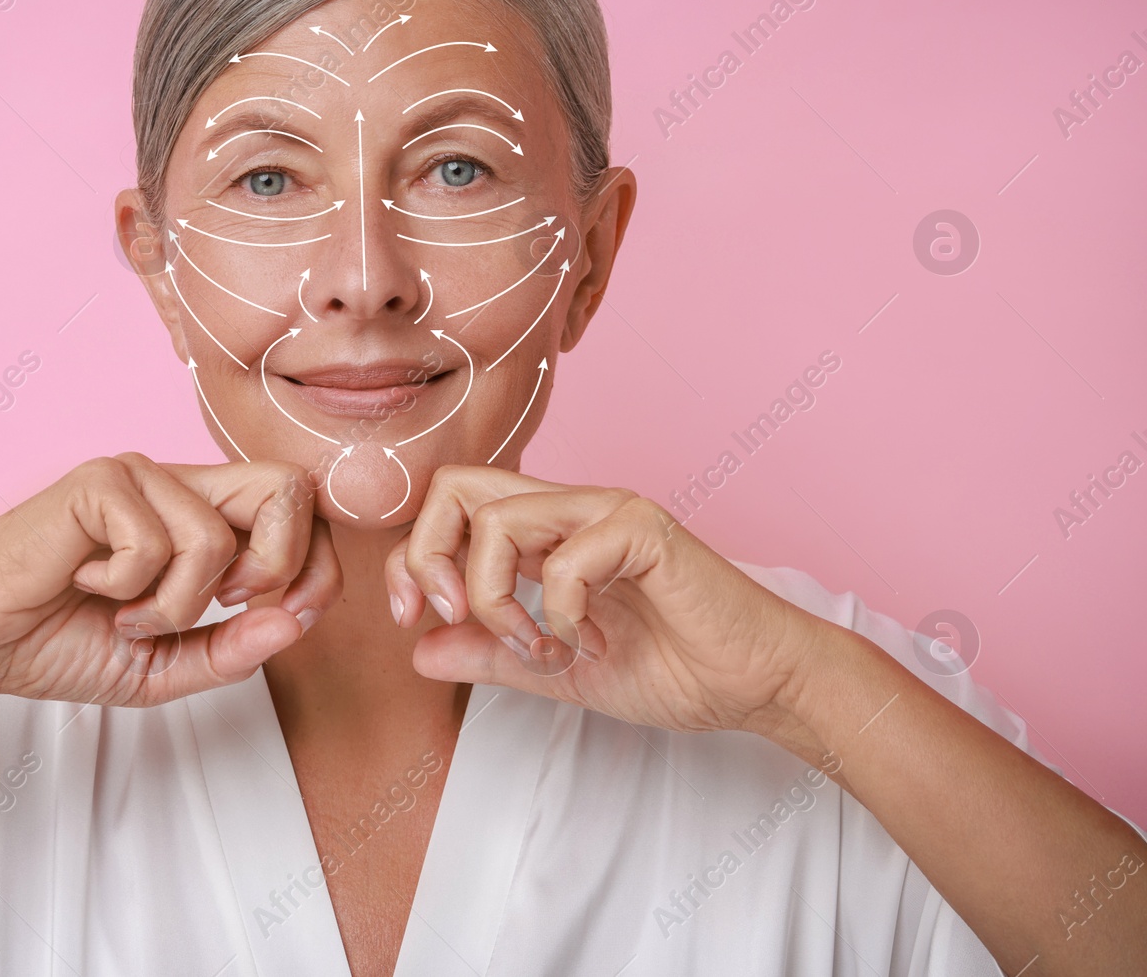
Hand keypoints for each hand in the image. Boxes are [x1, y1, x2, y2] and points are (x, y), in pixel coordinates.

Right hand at [0, 453, 341, 704]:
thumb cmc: (55, 642)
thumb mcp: (164, 665)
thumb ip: (233, 650)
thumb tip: (297, 624)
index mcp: (202, 515)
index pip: (301, 509)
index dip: (317, 567)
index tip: (283, 618)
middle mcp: (179, 483)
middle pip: (288, 487)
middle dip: (278, 566)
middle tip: (228, 607)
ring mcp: (139, 476)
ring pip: (217, 538)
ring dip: (177, 605)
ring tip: (127, 616)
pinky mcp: (100, 483)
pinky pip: (157, 544)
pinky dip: (129, 590)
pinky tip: (87, 588)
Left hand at [384, 465, 824, 736]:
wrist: (758, 684)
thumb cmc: (677, 668)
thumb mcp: (559, 669)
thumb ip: (490, 656)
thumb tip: (419, 650)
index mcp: (546, 532)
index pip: (447, 506)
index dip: (410, 558)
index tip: (412, 620)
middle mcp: (570, 508)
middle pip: (454, 486)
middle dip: (426, 555)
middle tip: (441, 615)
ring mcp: (607, 513)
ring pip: (497, 518)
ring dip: (493, 597)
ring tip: (533, 646)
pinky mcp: (644, 531)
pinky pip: (565, 558)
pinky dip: (559, 612)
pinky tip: (585, 643)